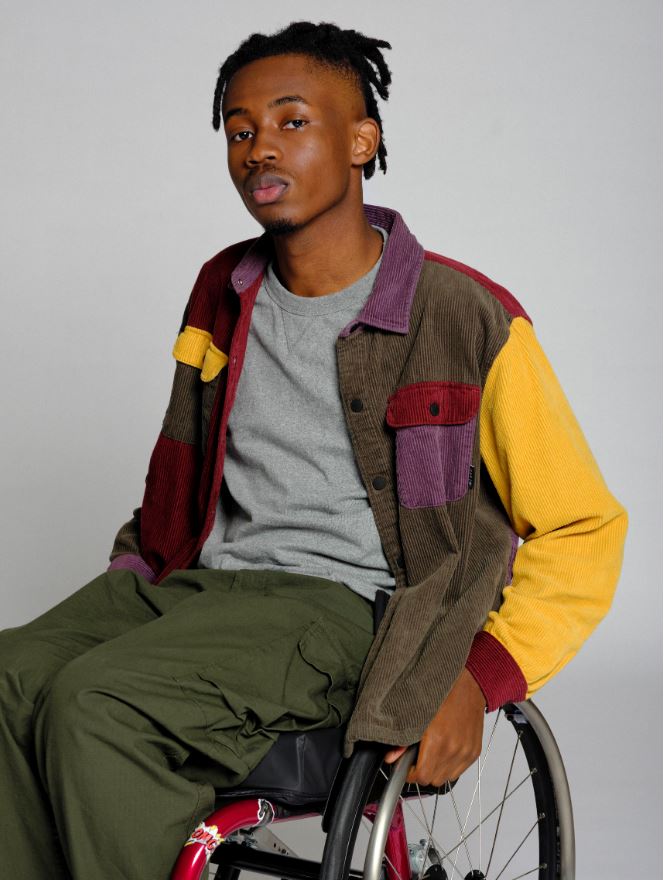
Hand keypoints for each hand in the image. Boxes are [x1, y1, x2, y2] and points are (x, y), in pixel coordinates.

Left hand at [384, 668, 486, 786]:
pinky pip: (458, 771)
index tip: (408, 766)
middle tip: (418, 757)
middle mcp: (454, 749)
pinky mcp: (474, 752)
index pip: (422, 776)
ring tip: (432, 753)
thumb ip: (402, 741)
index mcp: (438, 741)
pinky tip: (445, 750)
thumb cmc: (444, 695)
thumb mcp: (416, 714)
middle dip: (422, 772)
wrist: (469, 685)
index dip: (411, 774)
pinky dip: (450, 766)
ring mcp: (466, 752)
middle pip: (433, 780)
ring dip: (437, 770)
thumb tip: (391, 759)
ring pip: (446, 778)